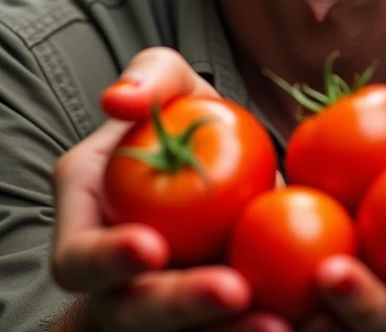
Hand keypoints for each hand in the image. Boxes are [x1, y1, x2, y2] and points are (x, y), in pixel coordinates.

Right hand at [51, 47, 285, 331]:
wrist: (227, 166)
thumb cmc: (186, 121)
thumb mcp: (173, 85)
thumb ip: (150, 78)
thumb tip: (118, 99)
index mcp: (88, 222)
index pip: (77, 258)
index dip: (107, 261)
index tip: (154, 247)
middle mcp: (116, 280)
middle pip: (133, 312)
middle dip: (181, 308)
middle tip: (234, 290)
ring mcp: (161, 311)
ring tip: (281, 324)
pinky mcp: (209, 322)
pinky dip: (262, 329)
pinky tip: (308, 320)